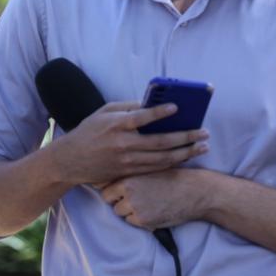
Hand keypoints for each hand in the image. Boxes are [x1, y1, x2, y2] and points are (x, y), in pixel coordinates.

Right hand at [49, 102, 207, 186]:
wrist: (71, 161)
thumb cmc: (89, 131)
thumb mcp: (104, 112)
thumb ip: (127, 107)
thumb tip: (152, 103)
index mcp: (116, 125)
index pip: (141, 117)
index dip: (160, 113)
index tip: (177, 107)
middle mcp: (123, 144)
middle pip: (160, 142)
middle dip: (186, 137)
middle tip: (204, 132)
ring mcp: (127, 161)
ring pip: (162, 158)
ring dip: (186, 152)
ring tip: (203, 146)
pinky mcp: (129, 172)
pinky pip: (156, 168)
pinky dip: (173, 162)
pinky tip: (187, 156)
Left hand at [100, 168, 212, 229]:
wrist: (193, 191)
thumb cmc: (173, 178)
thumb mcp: (149, 169)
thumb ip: (130, 174)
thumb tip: (108, 182)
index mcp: (129, 176)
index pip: (105, 188)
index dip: (114, 191)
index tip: (122, 191)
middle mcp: (128, 191)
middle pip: (110, 201)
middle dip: (120, 201)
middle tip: (138, 198)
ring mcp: (135, 206)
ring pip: (121, 213)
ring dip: (130, 211)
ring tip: (148, 204)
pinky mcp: (143, 220)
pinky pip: (132, 222)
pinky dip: (140, 220)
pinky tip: (155, 211)